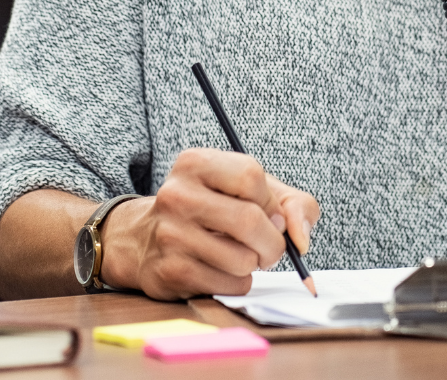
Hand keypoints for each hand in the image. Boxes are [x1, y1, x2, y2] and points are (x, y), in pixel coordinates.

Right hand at [100, 148, 319, 300]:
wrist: (146, 240)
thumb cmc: (212, 209)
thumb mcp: (250, 190)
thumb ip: (291, 203)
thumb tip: (300, 238)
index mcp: (195, 163)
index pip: (250, 175)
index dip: (270, 201)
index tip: (270, 213)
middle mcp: (177, 195)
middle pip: (249, 220)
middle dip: (273, 242)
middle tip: (270, 247)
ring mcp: (170, 235)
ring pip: (242, 259)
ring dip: (254, 264)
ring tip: (242, 255)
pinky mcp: (170, 272)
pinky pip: (229, 285)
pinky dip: (239, 282)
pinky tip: (223, 270)